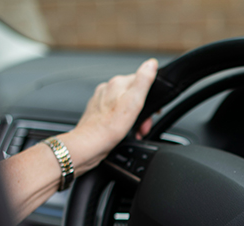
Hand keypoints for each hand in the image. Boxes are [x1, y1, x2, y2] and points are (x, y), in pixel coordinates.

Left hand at [61, 58, 157, 173]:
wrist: (90, 144)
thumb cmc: (110, 127)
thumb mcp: (134, 101)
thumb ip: (144, 80)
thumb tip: (151, 63)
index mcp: (118, 83)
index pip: (142, 82)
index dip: (151, 98)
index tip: (154, 112)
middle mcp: (107, 89)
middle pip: (133, 96)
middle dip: (142, 112)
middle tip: (143, 126)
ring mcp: (101, 101)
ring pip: (125, 106)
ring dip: (134, 119)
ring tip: (135, 131)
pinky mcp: (98, 113)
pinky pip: (115, 114)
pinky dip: (123, 123)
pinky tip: (124, 132)